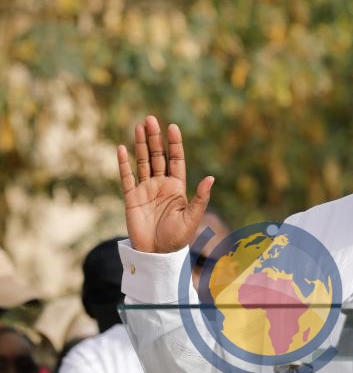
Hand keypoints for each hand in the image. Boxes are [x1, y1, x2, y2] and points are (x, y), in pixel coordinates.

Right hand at [116, 116, 213, 253]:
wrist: (157, 254)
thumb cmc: (178, 238)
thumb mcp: (192, 217)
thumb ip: (200, 198)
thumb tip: (211, 178)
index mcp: (177, 187)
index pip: (175, 160)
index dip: (174, 144)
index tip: (172, 126)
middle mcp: (161, 185)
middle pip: (157, 156)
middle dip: (154, 138)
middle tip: (151, 118)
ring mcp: (145, 190)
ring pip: (142, 162)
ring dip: (140, 144)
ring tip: (139, 126)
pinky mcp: (131, 198)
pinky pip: (127, 177)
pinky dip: (124, 163)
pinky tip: (121, 148)